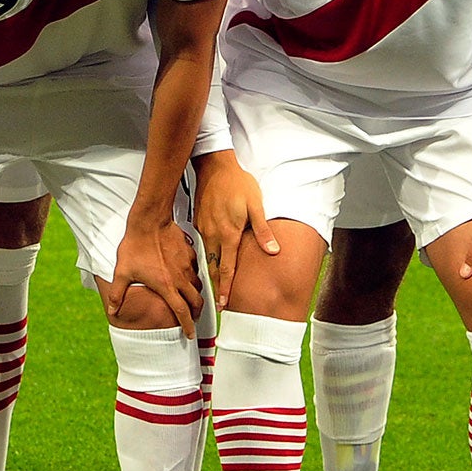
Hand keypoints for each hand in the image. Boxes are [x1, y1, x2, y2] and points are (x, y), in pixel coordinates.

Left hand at [102, 212, 203, 330]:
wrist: (149, 221)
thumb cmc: (135, 245)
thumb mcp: (122, 272)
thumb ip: (118, 293)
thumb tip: (112, 310)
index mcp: (166, 286)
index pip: (182, 312)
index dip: (187, 326)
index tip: (190, 334)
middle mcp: (180, 278)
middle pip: (197, 302)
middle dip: (197, 313)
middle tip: (193, 318)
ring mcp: (187, 265)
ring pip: (199, 285)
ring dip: (196, 294)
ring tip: (189, 298)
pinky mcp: (189, 252)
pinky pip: (196, 268)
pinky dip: (193, 275)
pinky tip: (186, 273)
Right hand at [193, 151, 277, 309]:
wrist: (215, 166)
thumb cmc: (237, 184)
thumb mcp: (256, 205)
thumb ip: (262, 230)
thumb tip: (272, 250)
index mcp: (228, 233)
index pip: (227, 268)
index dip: (225, 288)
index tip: (223, 304)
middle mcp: (213, 234)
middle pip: (214, 267)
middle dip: (216, 287)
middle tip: (218, 304)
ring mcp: (204, 228)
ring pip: (207, 257)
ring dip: (211, 273)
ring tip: (214, 288)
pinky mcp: (199, 222)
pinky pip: (203, 245)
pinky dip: (207, 257)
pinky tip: (211, 260)